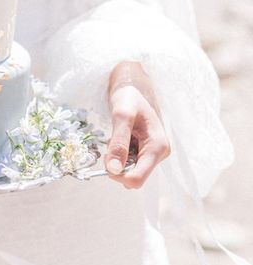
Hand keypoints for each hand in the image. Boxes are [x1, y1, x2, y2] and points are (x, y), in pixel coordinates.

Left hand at [104, 60, 170, 188]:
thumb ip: (118, 143)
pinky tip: (119, 138)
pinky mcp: (145, 150)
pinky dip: (119, 154)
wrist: (133, 85)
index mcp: (158, 147)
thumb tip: (113, 170)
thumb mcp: (122, 116)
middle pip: (134, 177)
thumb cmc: (129, 96)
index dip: (118, 175)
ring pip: (130, 170)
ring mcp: (152, 153)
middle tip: (109, 145)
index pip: (138, 179)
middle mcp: (159, 153)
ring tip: (115, 137)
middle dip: (117, 166)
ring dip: (117, 159)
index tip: (106, 160)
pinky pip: (129, 162)